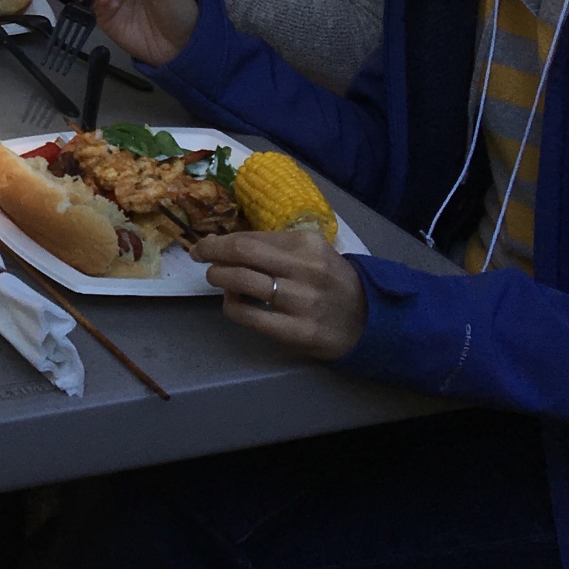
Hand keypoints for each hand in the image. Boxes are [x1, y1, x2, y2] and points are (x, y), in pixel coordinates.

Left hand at [190, 229, 367, 361]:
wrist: (369, 320)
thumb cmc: (331, 281)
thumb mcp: (312, 253)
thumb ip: (273, 246)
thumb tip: (225, 242)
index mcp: (307, 244)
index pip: (251, 237)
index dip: (220, 240)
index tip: (205, 244)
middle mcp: (304, 269)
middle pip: (243, 253)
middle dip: (212, 252)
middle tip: (200, 255)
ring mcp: (301, 301)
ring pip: (242, 281)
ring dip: (219, 277)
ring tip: (217, 278)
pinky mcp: (297, 331)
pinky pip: (249, 315)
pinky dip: (232, 306)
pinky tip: (234, 302)